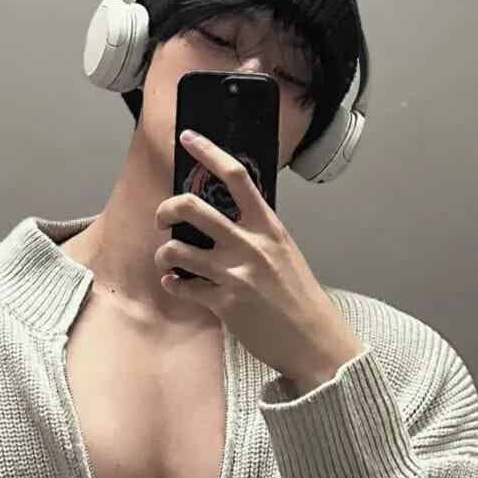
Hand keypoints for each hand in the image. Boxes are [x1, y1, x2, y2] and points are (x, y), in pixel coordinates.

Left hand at [154, 130, 364, 387]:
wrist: (313, 340)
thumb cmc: (299, 297)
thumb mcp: (285, 252)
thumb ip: (257, 233)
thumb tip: (227, 218)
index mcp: (268, 226)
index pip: (235, 176)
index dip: (207, 152)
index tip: (188, 138)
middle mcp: (250, 245)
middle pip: (192, 207)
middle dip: (166, 209)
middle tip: (163, 219)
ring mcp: (235, 274)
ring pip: (177, 249)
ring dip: (165, 253)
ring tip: (169, 260)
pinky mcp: (224, 304)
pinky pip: (182, 286)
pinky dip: (173, 283)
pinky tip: (176, 283)